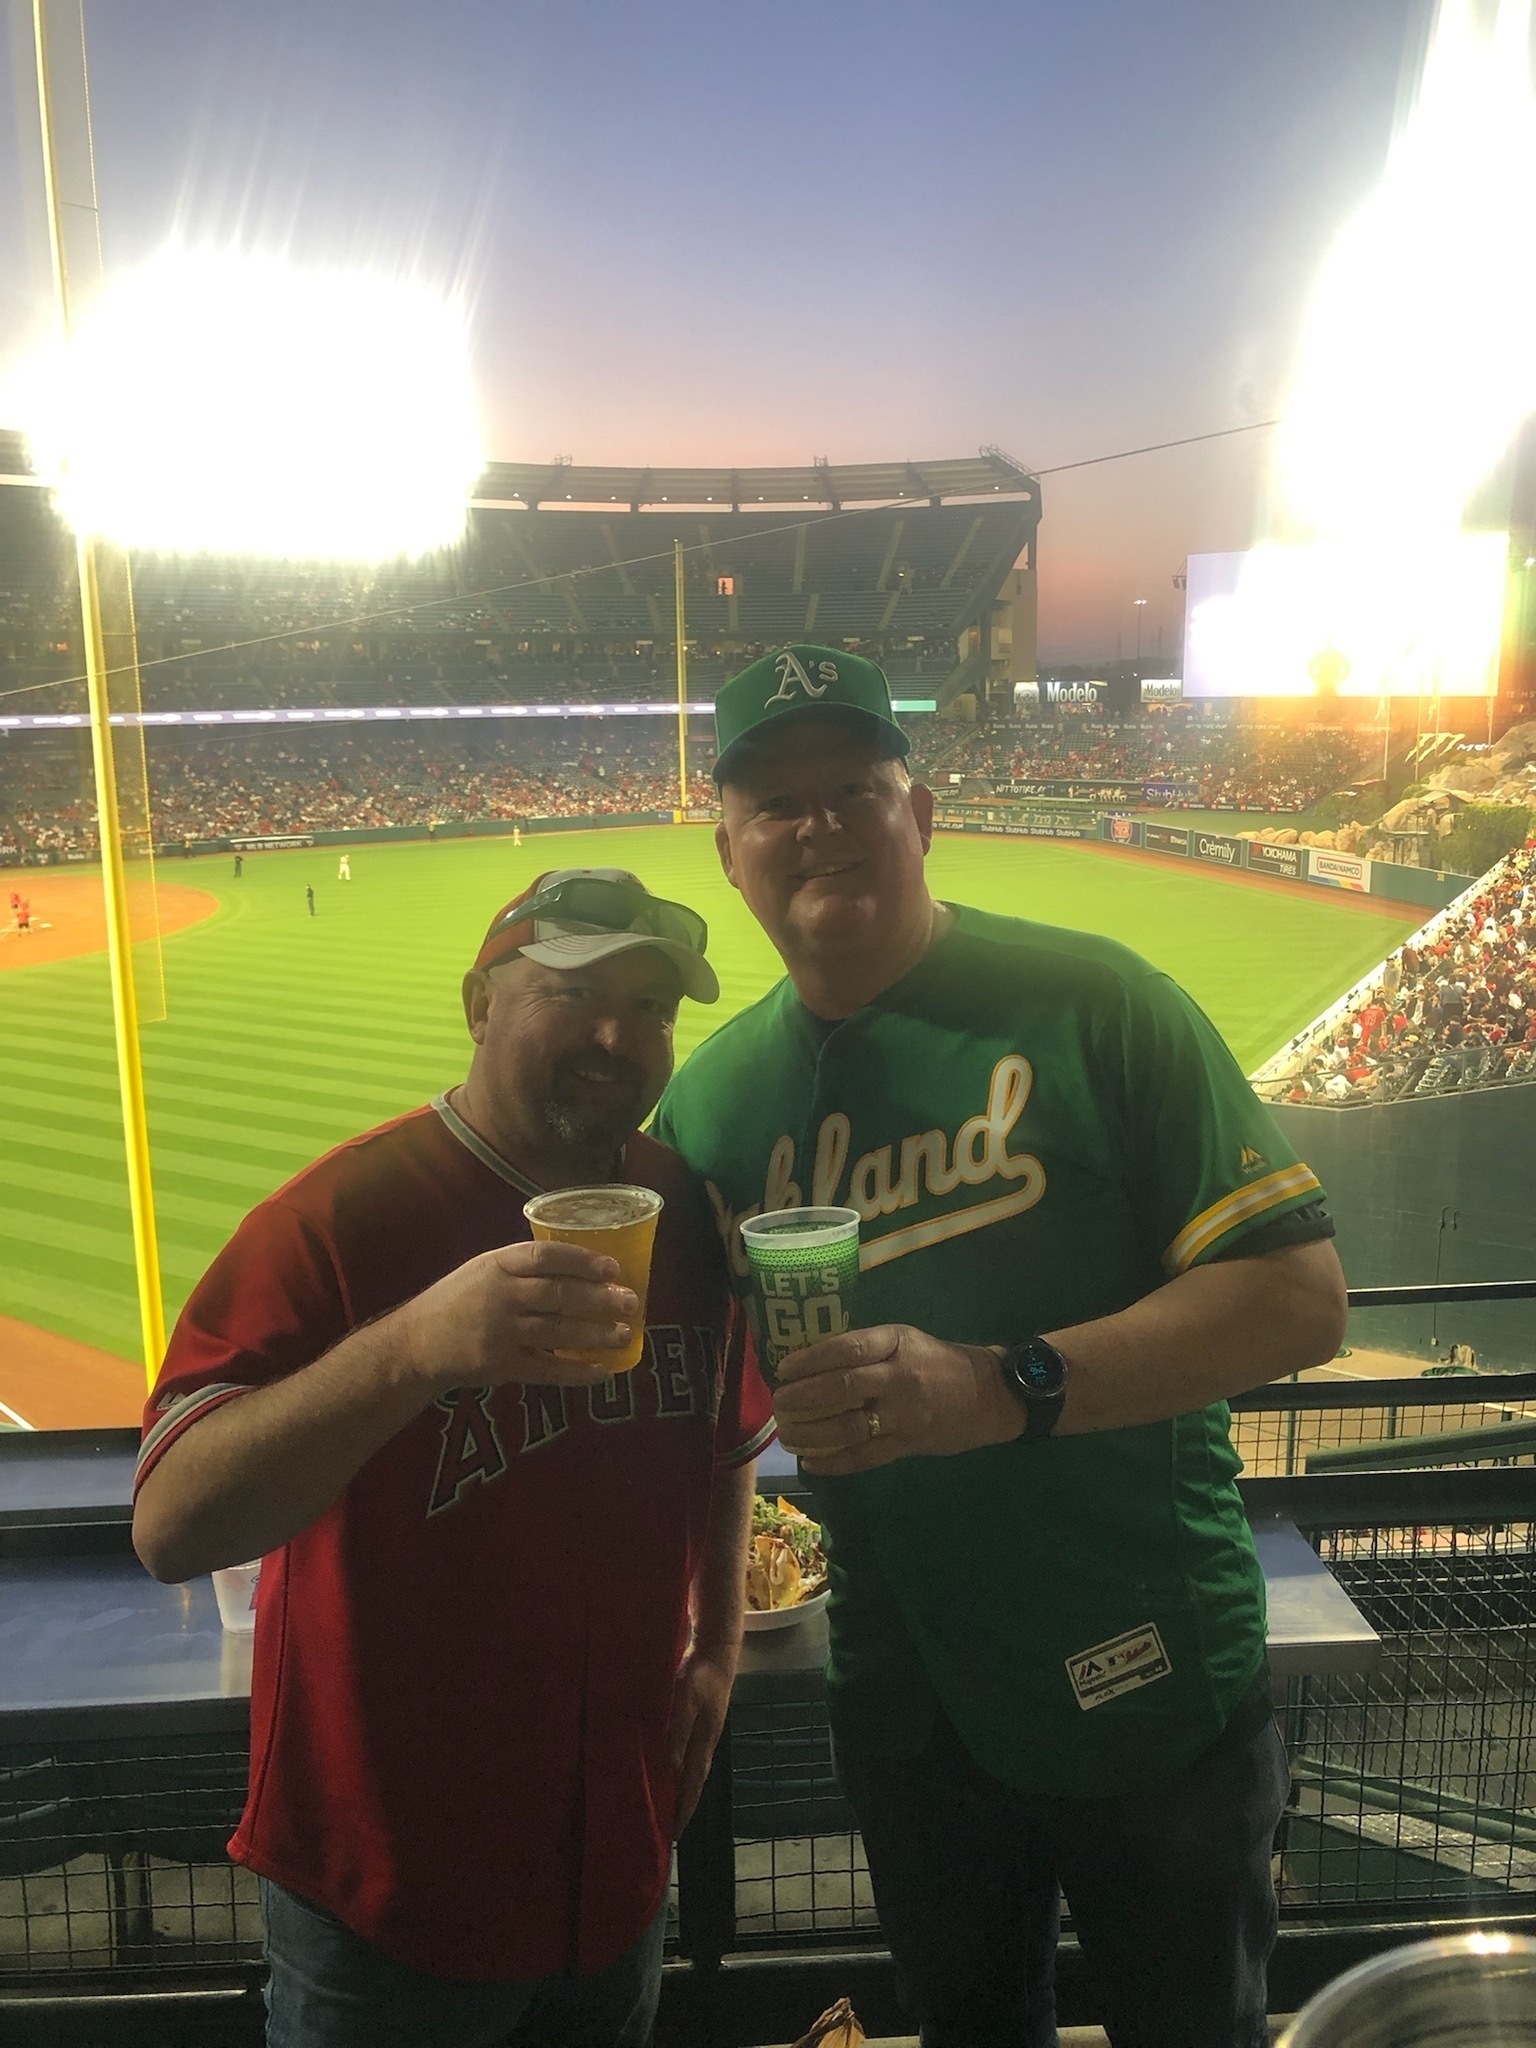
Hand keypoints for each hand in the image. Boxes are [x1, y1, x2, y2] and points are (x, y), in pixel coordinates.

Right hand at [400, 1239, 640, 1393]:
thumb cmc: (457, 1301)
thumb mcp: (482, 1270)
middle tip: (631, 1302)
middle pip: (558, 1294)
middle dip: (599, 1299)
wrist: (416, 1344)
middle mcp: (499, 1295)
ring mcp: (500, 1332)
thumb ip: (522, 1267)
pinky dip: (577, 1372)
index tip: (611, 1267)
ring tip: (624, 1334)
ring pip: (558, 1331)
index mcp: (496, 1265)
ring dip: (596, 1334)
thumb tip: (580, 1268)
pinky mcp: (501, 1366)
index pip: (545, 1256)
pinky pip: (547, 1370)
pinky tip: (602, 1371)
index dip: (581, 1260)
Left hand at [668, 1643, 735, 1835]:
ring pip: (694, 1769)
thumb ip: (678, 1733)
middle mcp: (707, 1743)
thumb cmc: (699, 1677)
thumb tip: (672, 1768)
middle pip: (695, 1781)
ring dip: (684, 1789)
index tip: (676, 1833)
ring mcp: (707, 1733)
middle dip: (685, 1805)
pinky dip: (684, 1769)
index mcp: (703, 1743)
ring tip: (673, 1805)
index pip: (692, 1784)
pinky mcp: (704, 1722)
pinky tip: (676, 1768)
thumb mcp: (684, 1702)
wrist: (717, 1653)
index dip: (684, 1809)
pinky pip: (692, 1755)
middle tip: (673, 1827)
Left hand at [773, 1325, 1022, 1475]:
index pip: (846, 1349)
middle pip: (842, 1388)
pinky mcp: (908, 1445)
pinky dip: (834, 1462)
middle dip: (803, 1397)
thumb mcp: (904, 1340)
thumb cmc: (937, 1361)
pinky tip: (811, 1462)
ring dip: (811, 1433)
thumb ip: (865, 1350)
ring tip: (787, 1434)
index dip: (810, 1360)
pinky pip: (865, 1457)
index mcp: (896, 1343)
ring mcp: (904, 1415)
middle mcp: (899, 1377)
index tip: (784, 1369)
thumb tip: (811, 1363)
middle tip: (779, 1403)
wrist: (988, 1394)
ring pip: (849, 1427)